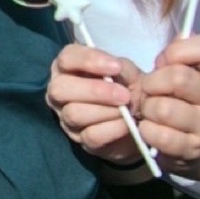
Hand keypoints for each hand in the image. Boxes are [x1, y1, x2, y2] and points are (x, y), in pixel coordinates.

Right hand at [45, 43, 148, 167]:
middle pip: (60, 89)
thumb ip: (120, 67)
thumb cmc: (127, 86)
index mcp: (68, 67)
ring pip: (74, 114)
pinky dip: (112, 129)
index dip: (89, 61)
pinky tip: (126, 124)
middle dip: (95, 91)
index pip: (66, 58)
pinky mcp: (79, 140)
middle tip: (124, 95)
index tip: (116, 67)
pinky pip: (90, 136)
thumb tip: (115, 71)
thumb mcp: (127, 71)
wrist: (140, 118)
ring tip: (127, 109)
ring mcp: (65, 117)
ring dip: (105, 111)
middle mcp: (59, 91)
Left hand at [133, 34, 199, 176]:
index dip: (178, 50)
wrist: (196, 143)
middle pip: (179, 78)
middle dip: (152, 83)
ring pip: (164, 109)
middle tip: (147, 90)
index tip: (164, 63)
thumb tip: (158, 59)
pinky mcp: (192, 150)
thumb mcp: (175, 73)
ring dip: (147, 109)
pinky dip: (146, 130)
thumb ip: (167, 58)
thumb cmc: (178, 99)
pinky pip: (160, 136)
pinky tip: (147, 129)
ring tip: (148, 111)